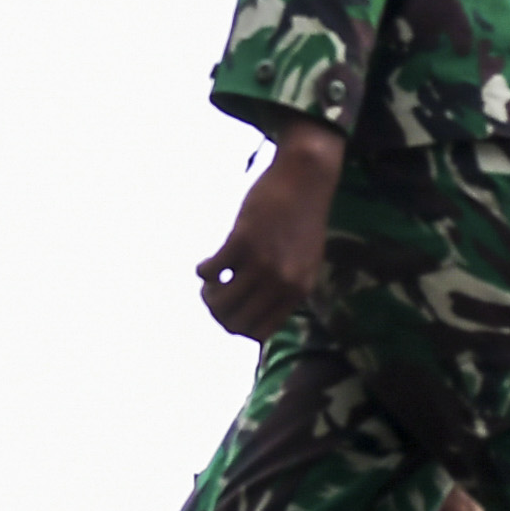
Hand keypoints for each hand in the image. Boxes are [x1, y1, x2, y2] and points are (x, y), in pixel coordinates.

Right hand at [197, 118, 342, 335]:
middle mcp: (281, 283)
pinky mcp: (243, 241)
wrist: (306, 178)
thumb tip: (255, 310)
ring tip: (210, 280)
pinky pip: (210, 271)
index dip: (237, 326)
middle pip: (235, 323)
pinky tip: (207, 261)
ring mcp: (262, 263)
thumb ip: (286, 287)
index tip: (231, 310)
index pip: (258, 333)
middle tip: (215, 294)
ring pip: (219, 302)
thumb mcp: (305, 260)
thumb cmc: (302, 218)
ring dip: (207, 294)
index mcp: (298, 292)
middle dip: (218, 314)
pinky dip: (203, 270)